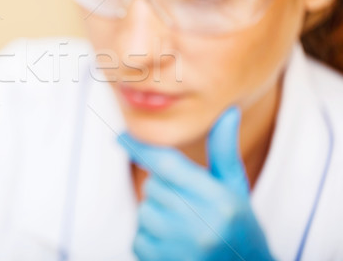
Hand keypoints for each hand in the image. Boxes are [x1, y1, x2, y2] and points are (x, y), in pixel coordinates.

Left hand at [118, 107, 273, 260]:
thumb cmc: (239, 227)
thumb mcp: (236, 189)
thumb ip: (224, 151)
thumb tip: (228, 111)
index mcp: (220, 202)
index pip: (169, 166)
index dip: (142, 149)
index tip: (119, 137)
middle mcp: (199, 226)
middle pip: (154, 186)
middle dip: (165, 188)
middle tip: (190, 205)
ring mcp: (179, 249)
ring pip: (145, 211)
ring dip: (157, 213)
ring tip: (186, 229)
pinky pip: (139, 237)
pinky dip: (151, 237)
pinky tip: (176, 246)